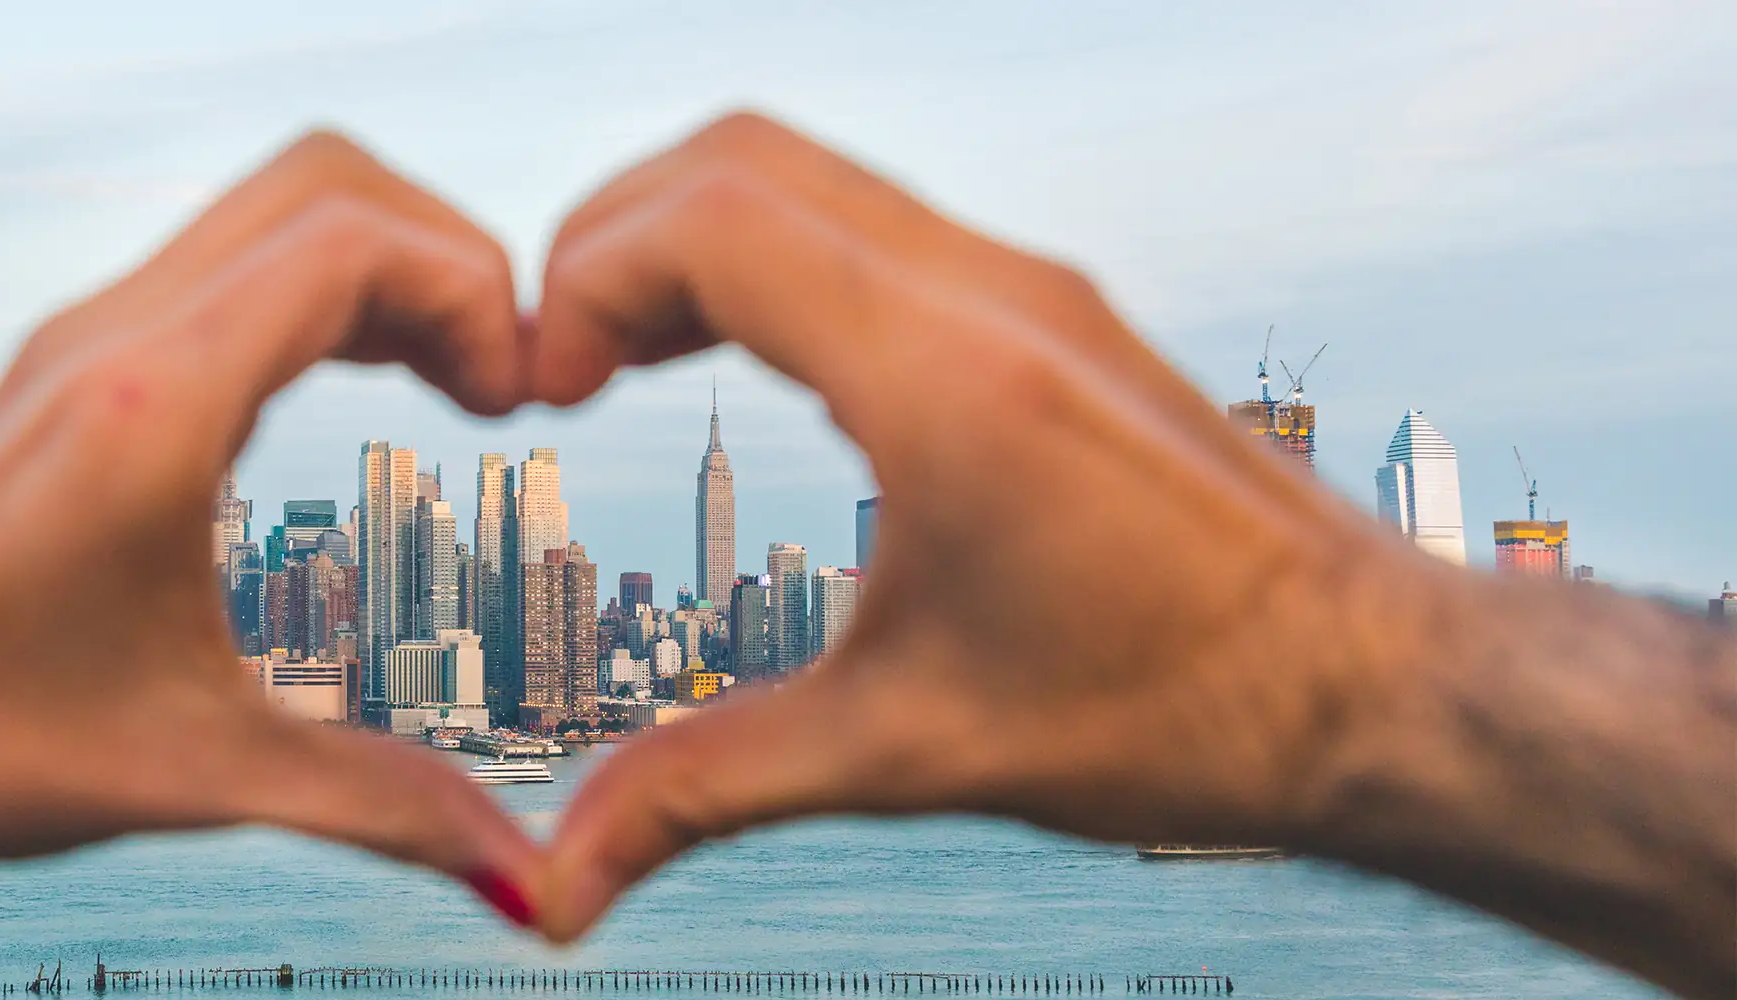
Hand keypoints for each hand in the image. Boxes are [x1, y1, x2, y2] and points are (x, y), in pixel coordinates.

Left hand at [0, 132, 540, 914]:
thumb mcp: (203, 777)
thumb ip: (381, 810)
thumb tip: (531, 886)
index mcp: (147, 412)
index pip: (347, 244)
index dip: (471, 290)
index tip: (519, 403)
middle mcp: (111, 339)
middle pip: (322, 183)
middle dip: (447, 255)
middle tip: (500, 383)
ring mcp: (83, 335)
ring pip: (274, 208)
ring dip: (387, 266)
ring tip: (454, 384)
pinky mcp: (71, 358)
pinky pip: (230, 258)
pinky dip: (323, 287)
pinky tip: (360, 384)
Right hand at [529, 112, 1436, 939]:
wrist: (1362, 683)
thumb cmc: (1171, 711)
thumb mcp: (907, 749)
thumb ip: (705, 793)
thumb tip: (563, 887)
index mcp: (950, 377)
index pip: (714, 224)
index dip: (586, 281)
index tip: (541, 388)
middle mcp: (992, 294)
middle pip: (742, 159)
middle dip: (613, 238)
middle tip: (556, 361)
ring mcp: (1030, 286)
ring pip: (809, 174)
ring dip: (691, 238)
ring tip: (622, 355)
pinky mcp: (1050, 308)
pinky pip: (870, 218)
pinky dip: (770, 254)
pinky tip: (744, 357)